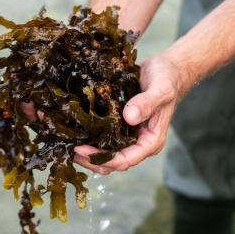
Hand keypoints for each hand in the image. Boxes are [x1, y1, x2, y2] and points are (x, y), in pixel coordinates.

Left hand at [74, 55, 186, 174]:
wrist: (165, 71)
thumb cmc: (167, 80)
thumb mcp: (161, 90)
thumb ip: (147, 104)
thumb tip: (129, 118)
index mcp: (150, 142)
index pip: (124, 160)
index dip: (101, 158)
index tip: (81, 148)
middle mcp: (138, 143)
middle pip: (112, 163)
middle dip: (90, 160)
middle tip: (69, 148)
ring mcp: (128, 136)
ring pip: (105, 154)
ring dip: (87, 153)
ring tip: (68, 143)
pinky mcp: (120, 127)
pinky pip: (104, 139)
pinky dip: (90, 139)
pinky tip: (76, 131)